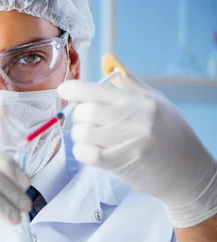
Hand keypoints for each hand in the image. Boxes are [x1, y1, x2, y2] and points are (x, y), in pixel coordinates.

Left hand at [57, 73, 216, 227]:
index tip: (63, 90)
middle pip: (85, 111)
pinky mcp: (120, 163)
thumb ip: (130, 84)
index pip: (97, 90)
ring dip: (80, 136)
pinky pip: (85, 153)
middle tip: (88, 123)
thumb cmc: (170, 135)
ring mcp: (126, 141)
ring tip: (92, 139)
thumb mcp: (155, 103)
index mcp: (139, 101)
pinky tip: (91, 151)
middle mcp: (133, 118)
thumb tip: (108, 61)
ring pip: (82, 132)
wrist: (187, 171)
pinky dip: (81, 151)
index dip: (75, 89)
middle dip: (80, 117)